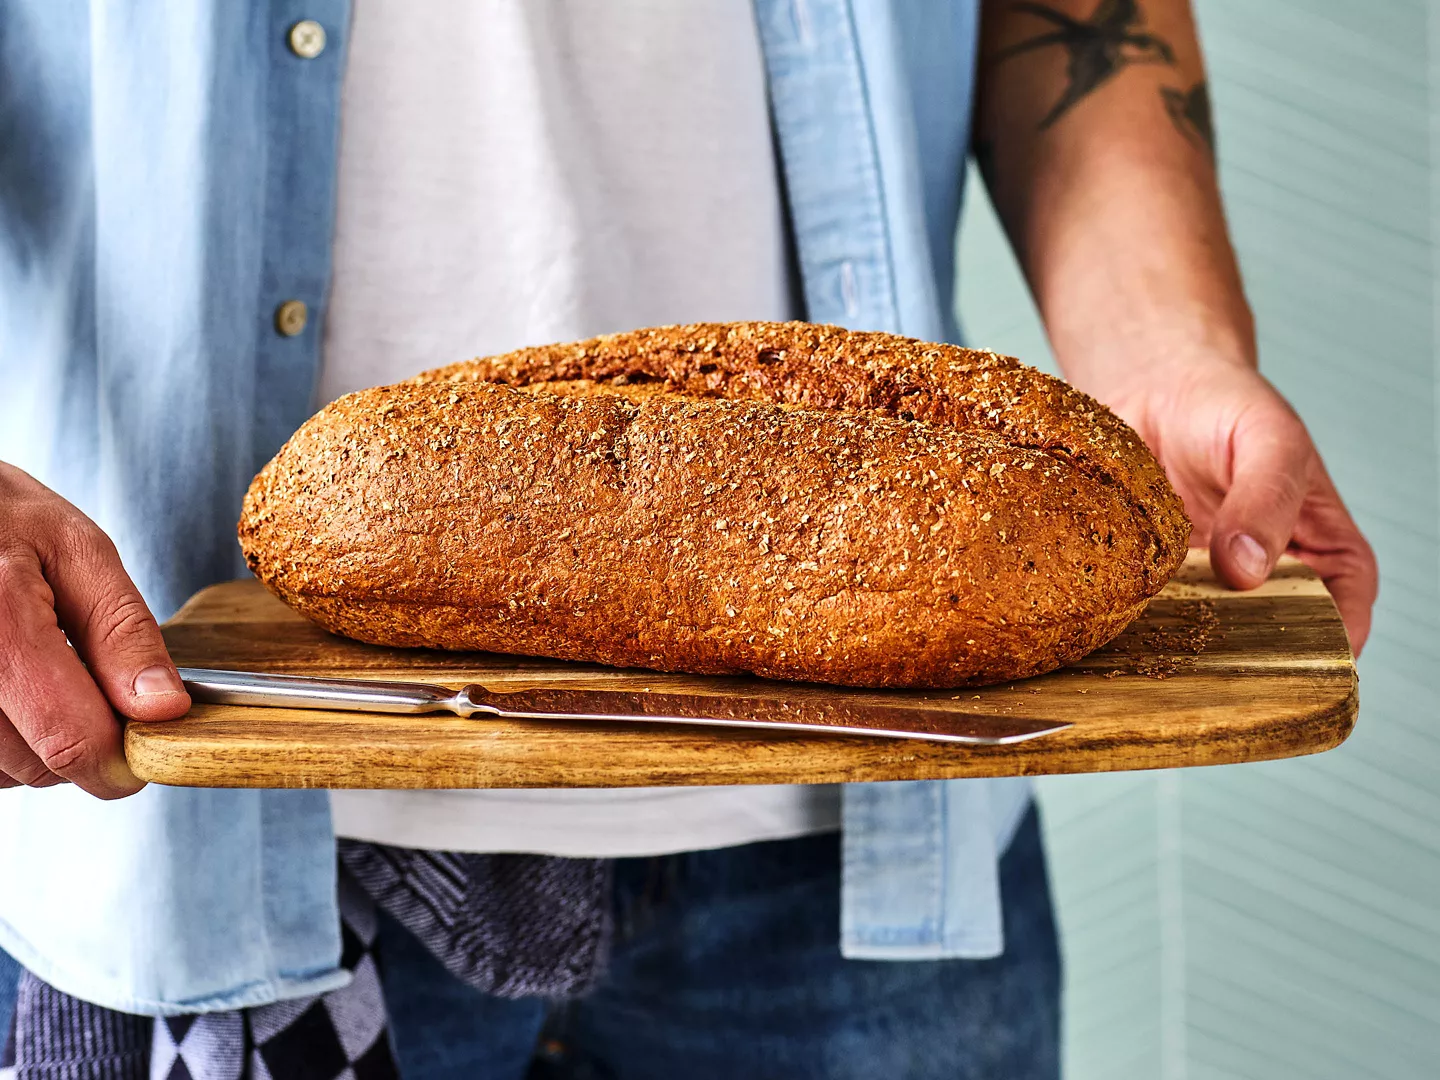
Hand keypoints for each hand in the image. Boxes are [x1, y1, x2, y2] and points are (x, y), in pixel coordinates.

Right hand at [0, 462, 189, 796]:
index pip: (69, 739)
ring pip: (3, 772)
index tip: (147, 743)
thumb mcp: (77, 550)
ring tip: (36, 671)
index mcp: (1, 621)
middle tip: (87, 678)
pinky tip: (10, 686)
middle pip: (37, 765)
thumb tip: (164, 708)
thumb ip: (123, 631)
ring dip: (36, 742)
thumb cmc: (4, 518)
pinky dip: (4, 738)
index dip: (121, 759)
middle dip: (81, 738)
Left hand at [1098, 360, 1377, 653]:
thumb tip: (1248, 569)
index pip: (1341, 618)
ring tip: (1160, 646)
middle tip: (1209, 660)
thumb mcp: (1266, 438)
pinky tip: (1121, 622)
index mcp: (1322, 553)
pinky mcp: (1155, 580)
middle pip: (1268, 643)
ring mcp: (1208, 585)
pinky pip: (1151, 615)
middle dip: (1243, 660)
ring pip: (1206, 639)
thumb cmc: (1227, 405)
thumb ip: (1266, 497)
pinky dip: (1139, 624)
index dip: (1322, 648)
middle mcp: (1267, 579)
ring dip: (1184, 647)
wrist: (1152, 385)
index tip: (1286, 663)